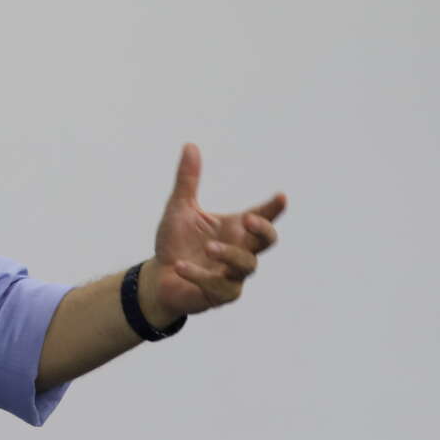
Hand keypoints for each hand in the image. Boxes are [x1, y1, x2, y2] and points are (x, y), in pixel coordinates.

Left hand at [143, 143, 283, 323]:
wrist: (159, 277)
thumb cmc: (176, 243)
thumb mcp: (179, 209)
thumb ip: (188, 181)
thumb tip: (190, 145)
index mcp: (236, 229)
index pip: (262, 216)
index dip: (273, 208)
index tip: (281, 197)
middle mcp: (240, 250)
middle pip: (267, 241)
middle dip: (263, 231)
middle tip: (249, 219)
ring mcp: (234, 274)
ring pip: (247, 265)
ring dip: (229, 255)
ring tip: (209, 247)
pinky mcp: (220, 294)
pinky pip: (217, 286)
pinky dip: (199, 275)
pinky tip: (181, 265)